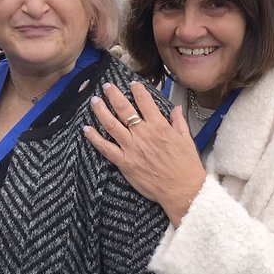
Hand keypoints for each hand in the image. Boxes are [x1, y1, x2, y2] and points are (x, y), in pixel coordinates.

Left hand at [84, 81, 205, 226]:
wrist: (182, 190)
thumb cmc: (187, 166)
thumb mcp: (187, 140)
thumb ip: (178, 122)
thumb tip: (176, 108)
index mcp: (159, 126)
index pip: (145, 102)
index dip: (137, 90)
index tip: (131, 83)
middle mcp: (143, 134)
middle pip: (124, 109)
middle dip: (113, 95)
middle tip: (106, 86)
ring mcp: (132, 148)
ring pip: (111, 125)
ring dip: (101, 111)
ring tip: (94, 101)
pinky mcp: (124, 162)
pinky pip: (106, 148)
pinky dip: (95, 138)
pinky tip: (86, 129)